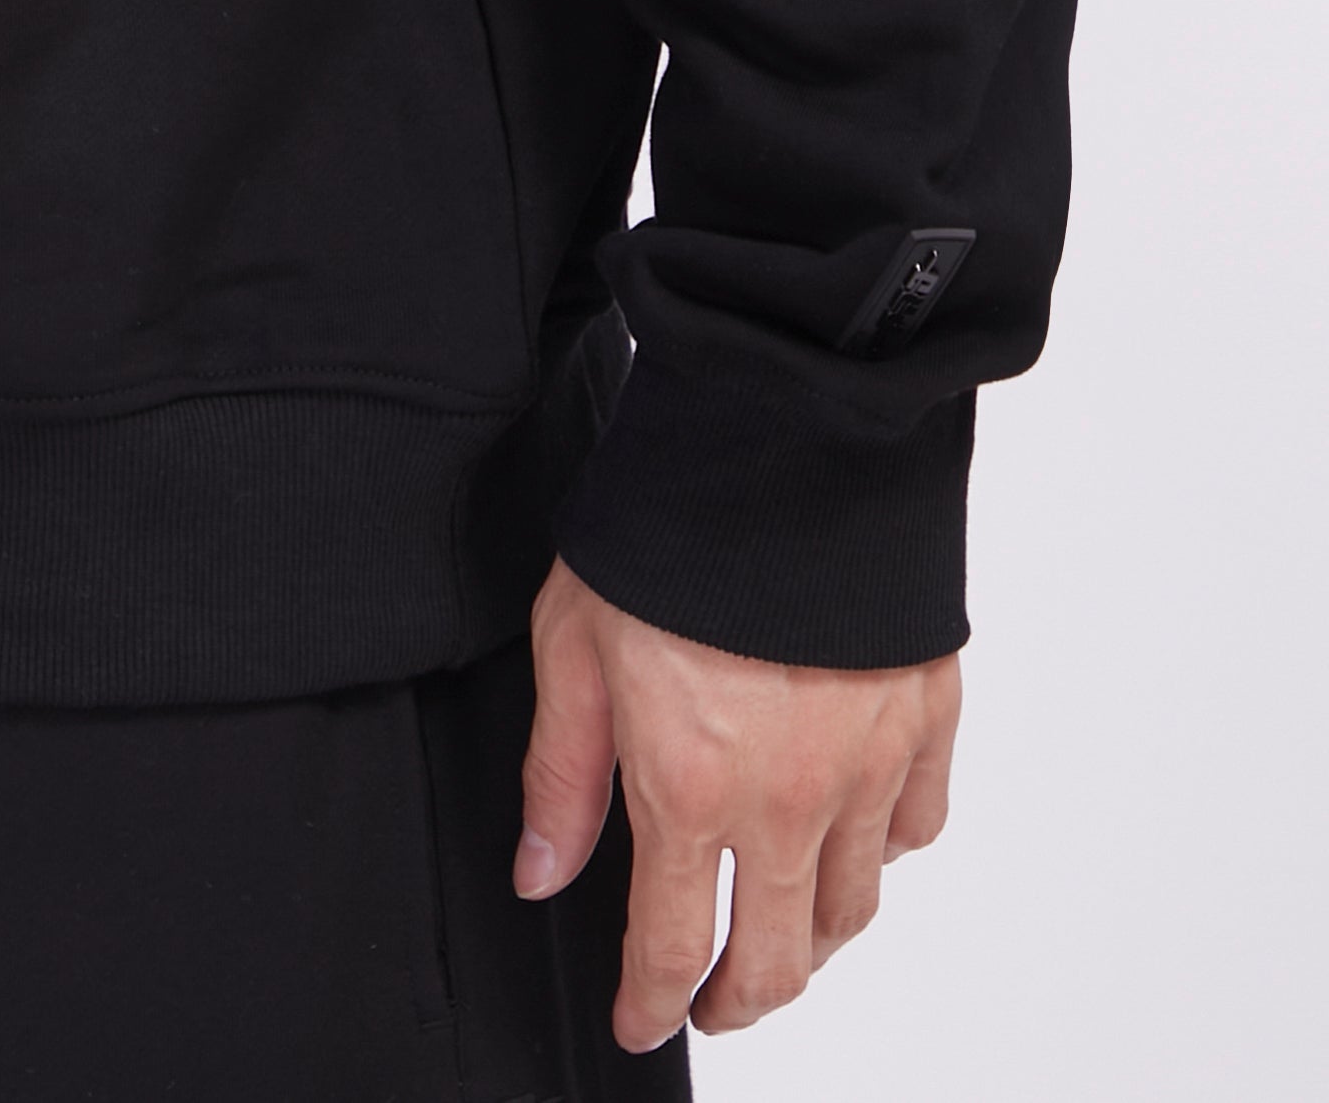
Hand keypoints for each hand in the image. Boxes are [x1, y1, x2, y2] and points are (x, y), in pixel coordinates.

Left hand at [514, 556, 958, 1051]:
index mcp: (691, 786)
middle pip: (778, 960)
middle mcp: (790, 798)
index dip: (648, 1003)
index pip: (672, 946)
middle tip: (711, 1003)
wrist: (782, 445)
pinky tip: (850, 837)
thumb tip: (540, 875)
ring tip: (775, 929)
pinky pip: (914, 829)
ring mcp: (868, 764)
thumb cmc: (666, 533)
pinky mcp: (926, 719)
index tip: (638, 1021)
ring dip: (809, 938)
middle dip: (738, 1001)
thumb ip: (561, 773)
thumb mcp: (570, 644)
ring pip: (852, 908)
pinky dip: (882, 853)